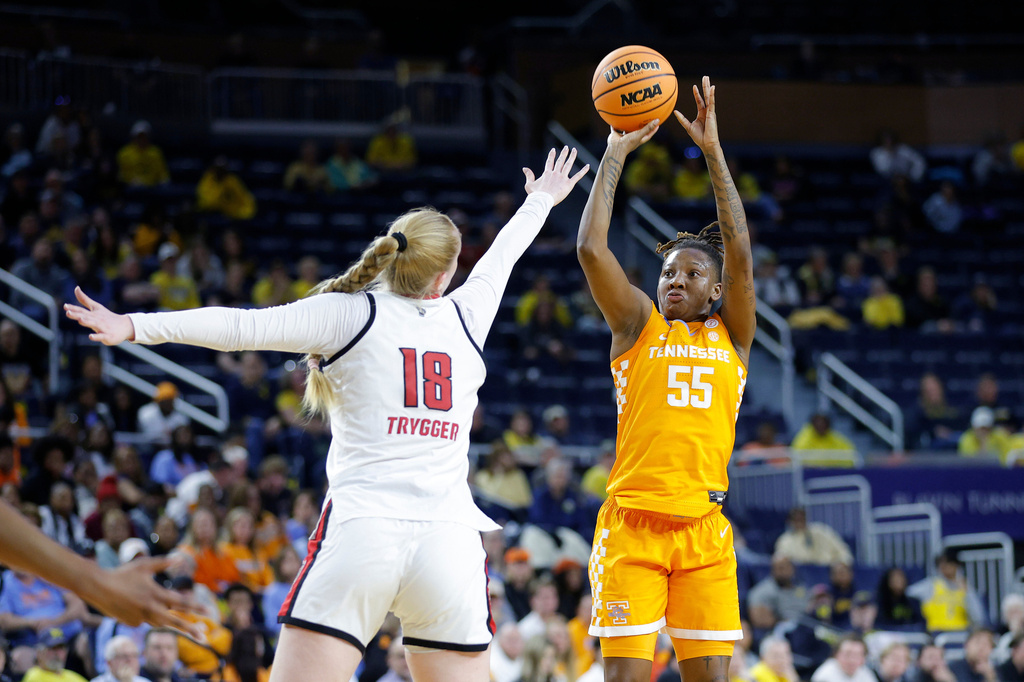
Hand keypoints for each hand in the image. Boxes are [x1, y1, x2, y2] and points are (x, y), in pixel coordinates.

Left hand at [64, 287, 134, 344]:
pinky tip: (91, 336)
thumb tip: (76, 288)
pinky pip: (102, 336)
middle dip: (77, 315)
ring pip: (94, 324)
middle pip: (86, 317)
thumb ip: (84, 299)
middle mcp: (97, 320)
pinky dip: (97, 336)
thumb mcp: (96, 307)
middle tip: (68, 313)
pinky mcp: (108, 335)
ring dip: (87, 322)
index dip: (73, 308)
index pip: (82, 310)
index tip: (65, 306)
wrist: (125, 326)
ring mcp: (103, 327)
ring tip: (81, 320)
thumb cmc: (108, 317)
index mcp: (93, 314)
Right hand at [83, 557, 204, 638]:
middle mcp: (150, 609)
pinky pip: (144, 620)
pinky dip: (145, 614)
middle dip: (190, 629)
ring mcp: (140, 618)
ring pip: (159, 621)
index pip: (180, 603)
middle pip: (174, 622)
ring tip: (170, 616)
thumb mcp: (145, 565)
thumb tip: (179, 558)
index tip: (209, 612)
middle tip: (204, 636)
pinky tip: (132, 603)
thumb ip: (163, 563)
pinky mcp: (131, 623)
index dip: (196, 607)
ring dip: (167, 619)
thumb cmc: (122, 573)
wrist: (97, 587)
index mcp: (156, 594)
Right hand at [523, 146, 589, 205]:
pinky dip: (583, 171)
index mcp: (547, 173)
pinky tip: (588, 166)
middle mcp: (555, 173)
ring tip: (574, 150)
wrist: (542, 200)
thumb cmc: (535, 195)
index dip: (552, 155)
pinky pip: (577, 176)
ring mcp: (562, 178)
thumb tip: (524, 168)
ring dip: (572, 157)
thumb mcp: (529, 185)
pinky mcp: (568, 184)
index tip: (554, 150)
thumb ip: (528, 175)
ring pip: (568, 165)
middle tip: (566, 147)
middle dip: (563, 153)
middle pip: (560, 161)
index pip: (550, 162)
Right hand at [606, 119, 659, 156]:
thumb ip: (648, 128)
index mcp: (638, 139)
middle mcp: (631, 138)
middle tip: (645, 118)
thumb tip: (657, 120)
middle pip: (638, 131)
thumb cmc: (628, 143)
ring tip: (630, 117)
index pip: (648, 134)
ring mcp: (623, 137)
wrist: (615, 148)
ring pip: (626, 129)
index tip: (657, 124)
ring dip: (628, 124)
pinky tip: (615, 118)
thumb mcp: (639, 135)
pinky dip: (615, 124)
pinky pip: (615, 128)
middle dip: (641, 126)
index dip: (653, 130)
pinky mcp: (616, 134)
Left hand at [674, 75, 719, 153]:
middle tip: (705, 77)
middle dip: (705, 86)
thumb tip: (675, 112)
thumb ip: (682, 119)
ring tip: (707, 78)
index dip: (697, 93)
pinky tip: (712, 87)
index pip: (699, 101)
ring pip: (709, 96)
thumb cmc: (699, 137)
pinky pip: (712, 102)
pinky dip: (712, 94)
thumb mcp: (688, 126)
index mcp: (701, 114)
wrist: (706, 144)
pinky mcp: (712, 114)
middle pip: (705, 96)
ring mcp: (710, 112)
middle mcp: (707, 111)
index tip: (694, 86)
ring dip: (708, 87)